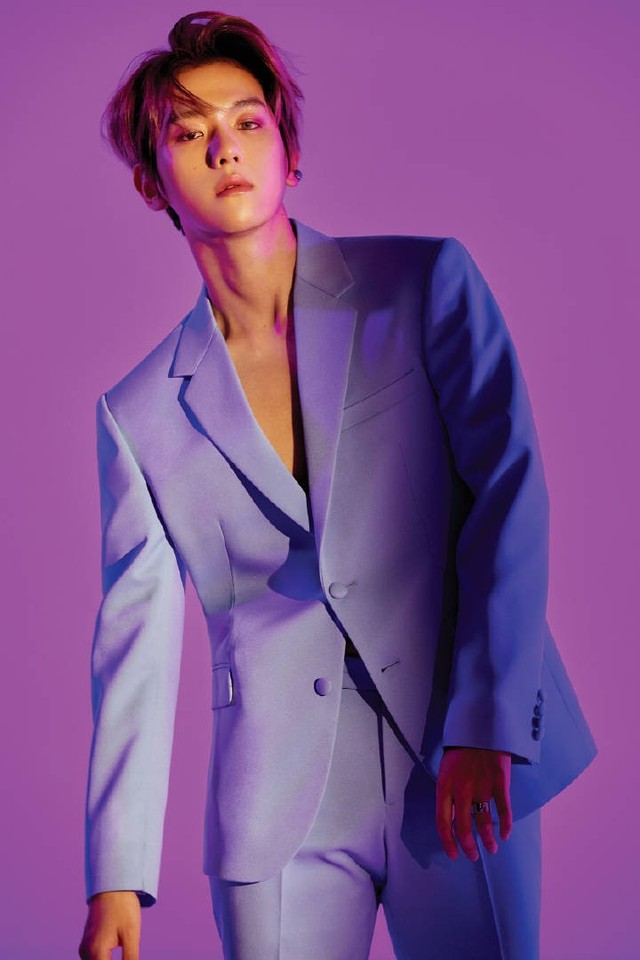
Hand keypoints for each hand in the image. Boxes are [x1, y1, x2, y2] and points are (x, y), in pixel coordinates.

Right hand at [78, 890, 140, 959]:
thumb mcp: (131, 934)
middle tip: (129, 954)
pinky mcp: (87, 944)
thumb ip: (131, 958)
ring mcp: (84, 948)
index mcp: (97, 952)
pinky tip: (119, 957)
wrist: (111, 885)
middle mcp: (86, 953)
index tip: (129, 958)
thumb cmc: (123, 908)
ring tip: (126, 953)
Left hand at [435, 747, 511, 861]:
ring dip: (488, 840)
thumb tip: (451, 812)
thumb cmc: (461, 747)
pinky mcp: (499, 783)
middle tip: (473, 856)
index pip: (443, 822)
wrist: (480, 725)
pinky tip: (506, 835)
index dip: (448, 842)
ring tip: (492, 849)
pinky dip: (505, 825)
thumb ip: (448, 790)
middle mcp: (462, 790)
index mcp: (445, 786)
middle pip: (464, 828)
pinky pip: (503, 810)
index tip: (453, 854)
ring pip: (484, 822)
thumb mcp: (446, 768)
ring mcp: (482, 787)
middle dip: (469, 847)